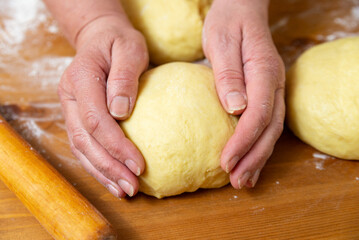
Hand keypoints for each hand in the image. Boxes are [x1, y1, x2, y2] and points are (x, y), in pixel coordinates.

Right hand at [58, 16, 148, 196]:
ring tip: (124, 190)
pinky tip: (113, 180)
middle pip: (85, 140)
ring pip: (81, 148)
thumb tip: (121, 111)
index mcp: (81, 78)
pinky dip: (98, 166)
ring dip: (102, 173)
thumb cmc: (119, 43)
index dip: (116, 145)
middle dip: (109, 167)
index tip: (139, 164)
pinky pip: (84, 147)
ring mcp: (70, 109)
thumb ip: (124, 76)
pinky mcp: (77, 118)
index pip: (96, 120)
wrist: (102, 39)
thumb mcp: (130, 48)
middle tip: (133, 187)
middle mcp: (70, 97)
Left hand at [202, 0, 284, 188]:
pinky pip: (265, 124)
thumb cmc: (229, 22)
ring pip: (271, 131)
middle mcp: (273, 84)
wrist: (242, 9)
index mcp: (264, 71)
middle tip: (237, 182)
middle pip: (269, 128)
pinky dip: (257, 146)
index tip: (226, 161)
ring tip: (244, 181)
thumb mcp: (222, 41)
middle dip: (253, 157)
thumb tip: (235, 107)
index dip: (243, 141)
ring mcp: (272, 90)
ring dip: (258, 158)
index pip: (258, 113)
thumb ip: (228, 74)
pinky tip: (248, 161)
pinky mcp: (265, 94)